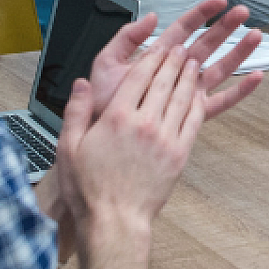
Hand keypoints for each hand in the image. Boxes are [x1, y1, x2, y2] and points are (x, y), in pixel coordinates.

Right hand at [56, 46, 203, 246]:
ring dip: (189, 77)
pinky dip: (198, 103)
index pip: (139, 77)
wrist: (115, 221)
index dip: (152, 58)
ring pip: (183, 97)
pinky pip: (194, 121)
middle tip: (181, 48)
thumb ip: (76, 111)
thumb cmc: (88, 188)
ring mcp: (166, 138)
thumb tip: (80, 84)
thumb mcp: (68, 148)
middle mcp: (145, 123)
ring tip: (193, 62)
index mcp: (117, 117)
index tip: (160, 47)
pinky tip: (200, 93)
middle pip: (165, 82)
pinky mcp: (180, 154)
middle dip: (174, 61)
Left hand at [87, 0, 264, 122]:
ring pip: (219, 68)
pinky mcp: (193, 113)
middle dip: (226, 28)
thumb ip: (127, 38)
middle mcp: (176, 71)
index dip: (202, 14)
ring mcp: (186, 92)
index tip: (220, 1)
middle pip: (207, 44)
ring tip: (255, 36)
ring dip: (238, 52)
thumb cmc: (103, 102)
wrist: (101, 133)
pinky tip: (256, 78)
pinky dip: (240, 91)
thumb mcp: (107, 63)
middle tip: (243, 13)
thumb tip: (153, 17)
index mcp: (158, 56)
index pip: (184, 29)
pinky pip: (221, 101)